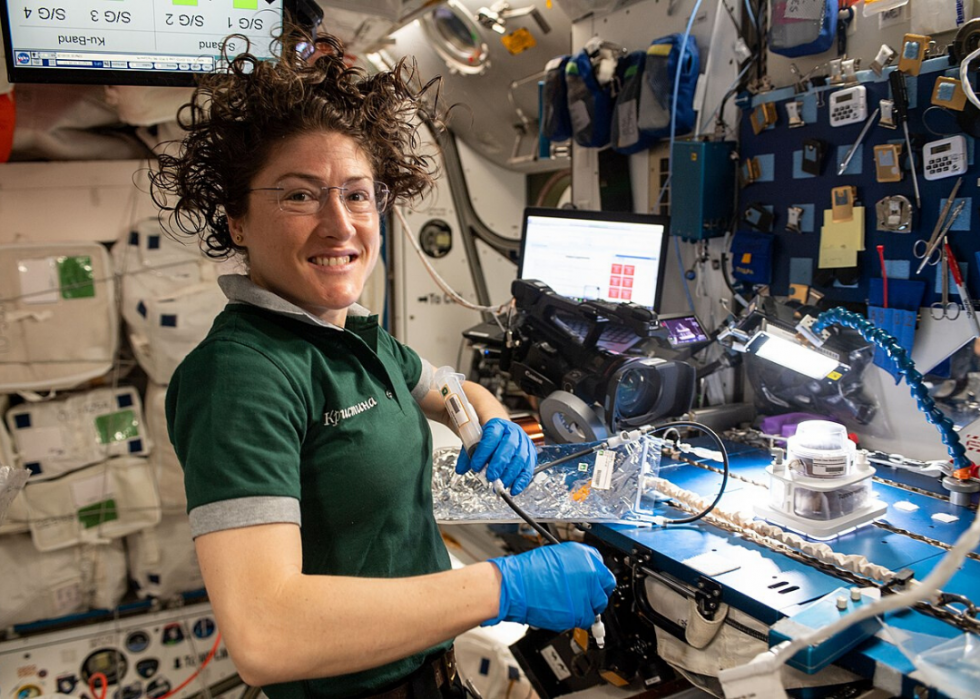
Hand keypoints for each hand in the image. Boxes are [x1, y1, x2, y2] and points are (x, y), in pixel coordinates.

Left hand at [455, 418, 535, 494]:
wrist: (503, 433)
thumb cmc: (489, 438)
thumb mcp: (476, 441)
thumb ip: (468, 454)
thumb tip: (460, 469)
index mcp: (498, 425)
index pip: (491, 436)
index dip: (483, 452)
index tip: (476, 466)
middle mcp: (513, 432)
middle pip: (509, 447)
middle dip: (499, 464)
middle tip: (490, 477)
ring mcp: (524, 443)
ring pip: (520, 459)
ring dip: (510, 474)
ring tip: (500, 485)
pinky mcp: (531, 454)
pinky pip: (528, 468)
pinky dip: (521, 481)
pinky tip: (513, 489)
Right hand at [484, 542, 615, 630]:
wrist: (516, 586)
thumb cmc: (529, 571)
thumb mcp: (557, 556)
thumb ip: (576, 564)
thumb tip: (583, 573)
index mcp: (585, 556)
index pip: (603, 569)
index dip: (596, 579)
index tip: (592, 584)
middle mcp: (590, 573)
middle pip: (605, 588)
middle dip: (595, 594)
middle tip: (583, 596)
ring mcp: (586, 594)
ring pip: (597, 606)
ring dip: (587, 607)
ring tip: (569, 603)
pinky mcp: (580, 613)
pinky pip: (586, 620)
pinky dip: (577, 618)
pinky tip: (563, 610)